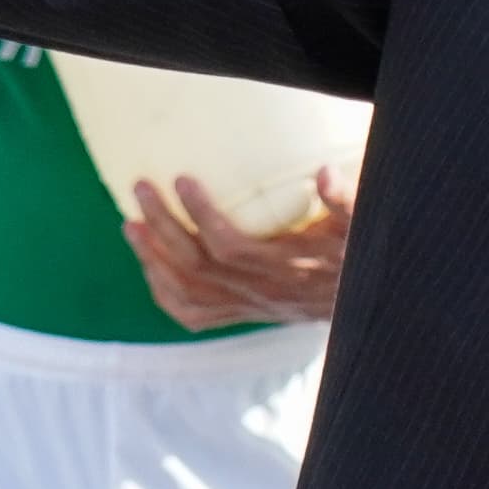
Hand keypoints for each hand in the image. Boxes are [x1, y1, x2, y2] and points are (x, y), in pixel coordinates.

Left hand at [124, 166, 354, 328]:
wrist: (358, 305)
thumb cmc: (354, 255)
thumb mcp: (358, 226)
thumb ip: (346, 201)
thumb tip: (325, 172)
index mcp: (283, 267)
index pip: (229, 246)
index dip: (201, 216)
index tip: (182, 178)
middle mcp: (259, 292)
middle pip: (196, 266)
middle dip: (162, 227)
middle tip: (141, 188)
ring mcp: (247, 308)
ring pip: (187, 293)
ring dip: (153, 260)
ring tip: (130, 225)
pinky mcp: (241, 316)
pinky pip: (193, 315)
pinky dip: (164, 294)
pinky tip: (149, 267)